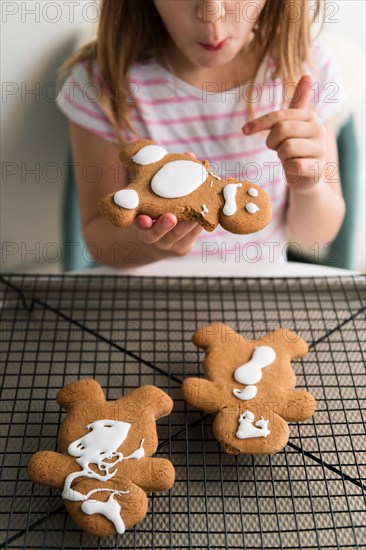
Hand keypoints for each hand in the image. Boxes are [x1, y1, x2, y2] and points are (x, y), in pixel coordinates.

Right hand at [134, 152, 202, 256]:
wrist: (160, 241)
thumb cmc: (156, 212)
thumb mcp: (154, 198)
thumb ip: (165, 181)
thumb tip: (189, 156)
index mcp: (141, 225)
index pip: (139, 225)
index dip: (141, 222)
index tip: (143, 218)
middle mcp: (153, 238)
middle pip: (157, 235)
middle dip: (164, 226)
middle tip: (171, 217)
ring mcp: (169, 244)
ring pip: (179, 235)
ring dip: (190, 223)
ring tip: (198, 212)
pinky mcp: (184, 247)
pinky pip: (194, 234)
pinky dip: (203, 221)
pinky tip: (214, 209)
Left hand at [242, 75, 326, 193]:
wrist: (307, 177)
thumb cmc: (295, 148)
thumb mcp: (293, 125)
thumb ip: (297, 102)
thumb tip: (307, 74)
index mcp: (310, 117)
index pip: (280, 116)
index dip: (259, 123)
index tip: (245, 130)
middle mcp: (319, 130)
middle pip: (282, 130)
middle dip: (273, 142)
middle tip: (278, 149)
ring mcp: (320, 150)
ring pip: (287, 148)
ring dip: (281, 157)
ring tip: (289, 159)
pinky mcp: (317, 169)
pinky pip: (293, 166)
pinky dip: (288, 170)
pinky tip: (294, 169)